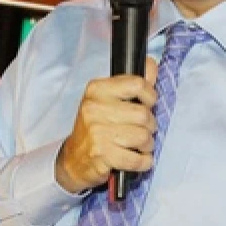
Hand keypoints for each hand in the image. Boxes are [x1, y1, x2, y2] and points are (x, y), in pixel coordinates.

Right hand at [55, 58, 158, 192]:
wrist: (74, 159)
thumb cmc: (97, 127)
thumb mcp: (110, 100)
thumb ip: (133, 83)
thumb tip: (151, 64)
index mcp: (98, 90)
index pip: (137, 84)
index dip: (150, 96)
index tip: (148, 104)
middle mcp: (95, 108)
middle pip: (144, 114)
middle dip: (150, 126)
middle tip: (141, 130)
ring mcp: (97, 132)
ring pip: (143, 137)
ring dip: (147, 145)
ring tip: (138, 145)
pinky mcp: (102, 154)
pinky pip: (137, 159)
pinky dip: (143, 162)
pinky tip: (138, 159)